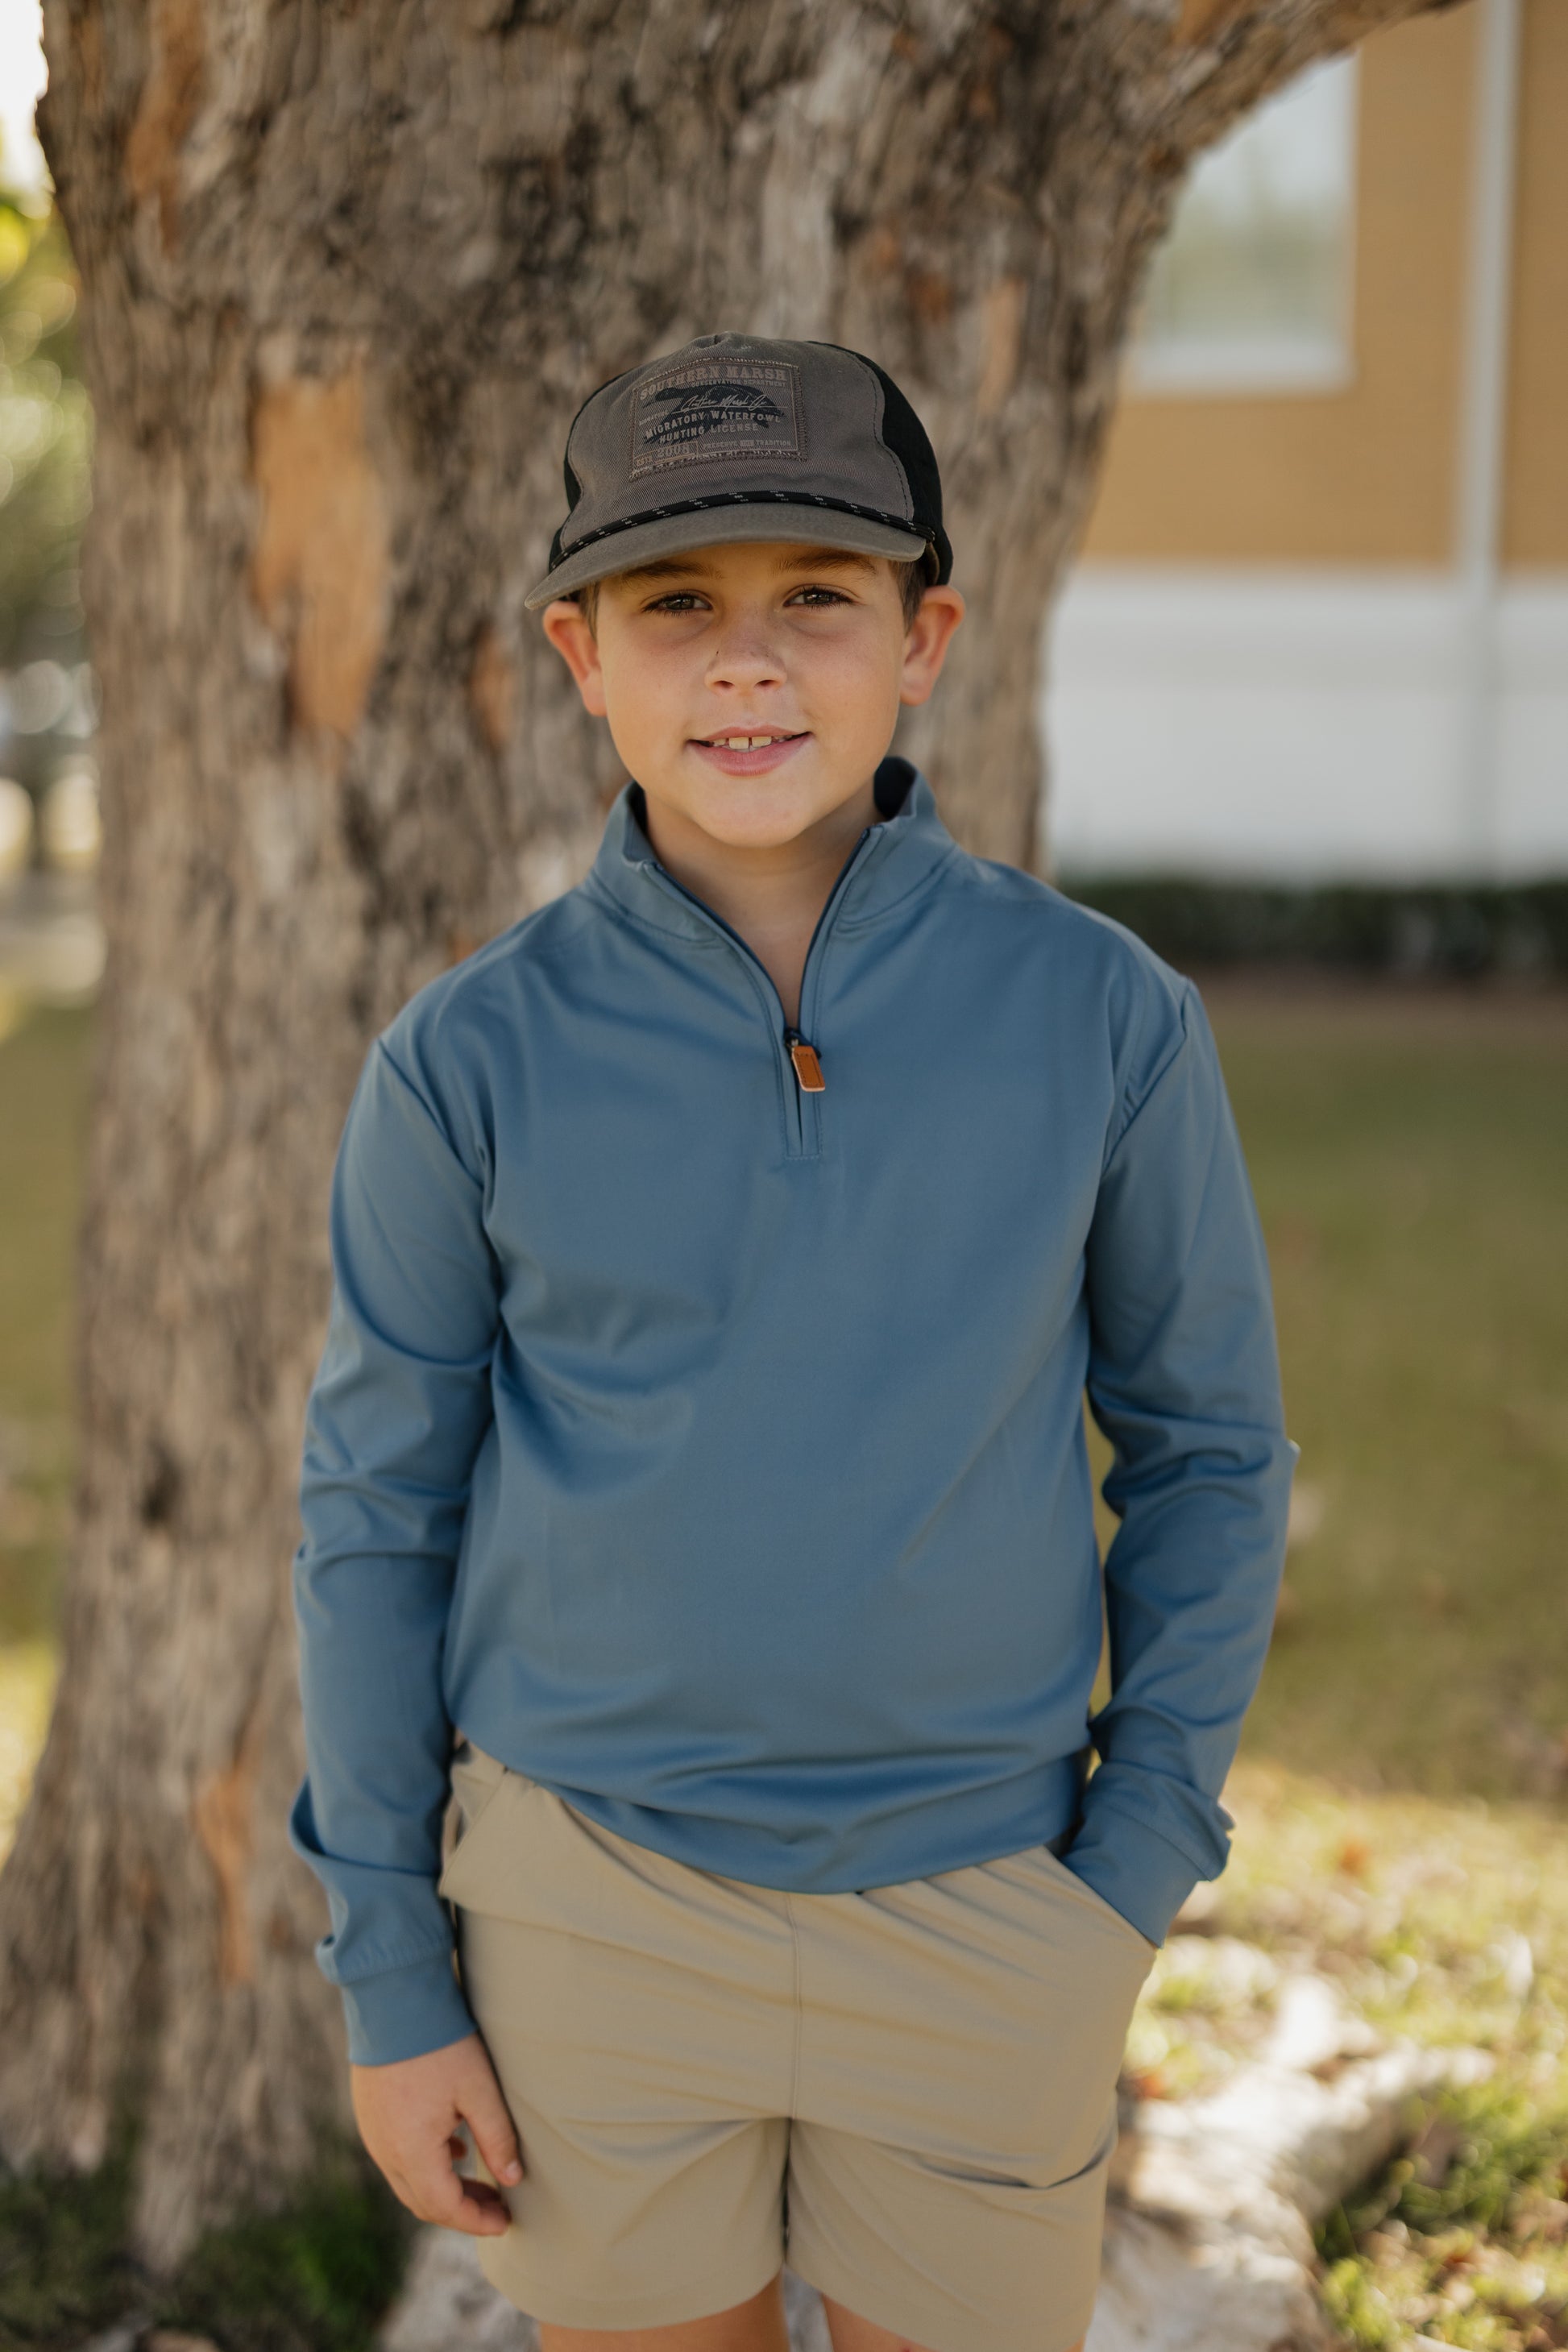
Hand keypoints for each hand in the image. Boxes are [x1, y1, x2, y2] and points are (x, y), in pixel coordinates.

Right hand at [351, 2031, 524, 2235]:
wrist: (394, 1999)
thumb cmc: (441, 2043)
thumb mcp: (479, 2090)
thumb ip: (498, 2138)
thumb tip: (512, 2180)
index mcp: (411, 2151)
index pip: (445, 2206)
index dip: (476, 2221)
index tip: (505, 2223)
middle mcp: (385, 2151)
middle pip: (423, 2202)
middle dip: (462, 2210)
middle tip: (497, 2208)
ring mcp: (373, 2134)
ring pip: (409, 2182)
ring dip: (444, 2189)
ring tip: (481, 2182)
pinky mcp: (370, 2115)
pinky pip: (397, 2158)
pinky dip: (426, 2167)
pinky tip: (454, 2149)